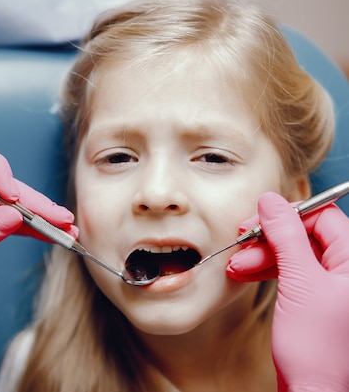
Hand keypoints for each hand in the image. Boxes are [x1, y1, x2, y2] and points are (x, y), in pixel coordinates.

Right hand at [227, 192, 348, 390]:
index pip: (322, 217)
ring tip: (237, 265)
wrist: (313, 391)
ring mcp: (331, 285)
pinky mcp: (314, 299)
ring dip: (261, 255)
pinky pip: (290, 271)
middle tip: (241, 242)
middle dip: (268, 238)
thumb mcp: (300, 282)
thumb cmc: (316, 347)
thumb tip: (271, 201)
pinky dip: (266, 270)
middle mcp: (346, 270)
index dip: (287, 215)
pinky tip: (246, 273)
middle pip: (305, 234)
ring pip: (294, 253)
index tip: (255, 220)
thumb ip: (286, 236)